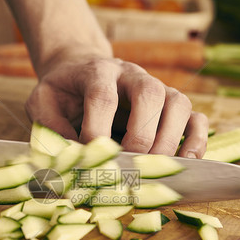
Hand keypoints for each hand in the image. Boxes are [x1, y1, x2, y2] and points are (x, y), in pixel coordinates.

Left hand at [25, 55, 208, 156]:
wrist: (81, 72)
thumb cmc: (62, 93)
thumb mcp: (43, 104)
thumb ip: (50, 128)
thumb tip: (71, 161)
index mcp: (97, 72)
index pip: (103, 96)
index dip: (97, 128)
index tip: (89, 157)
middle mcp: (132, 75)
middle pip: (150, 93)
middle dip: (139, 135)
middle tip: (126, 164)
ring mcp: (157, 88)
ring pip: (178, 103)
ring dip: (169, 140)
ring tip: (153, 167)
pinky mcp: (172, 106)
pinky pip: (196, 118)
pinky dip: (196, 140)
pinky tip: (185, 162)